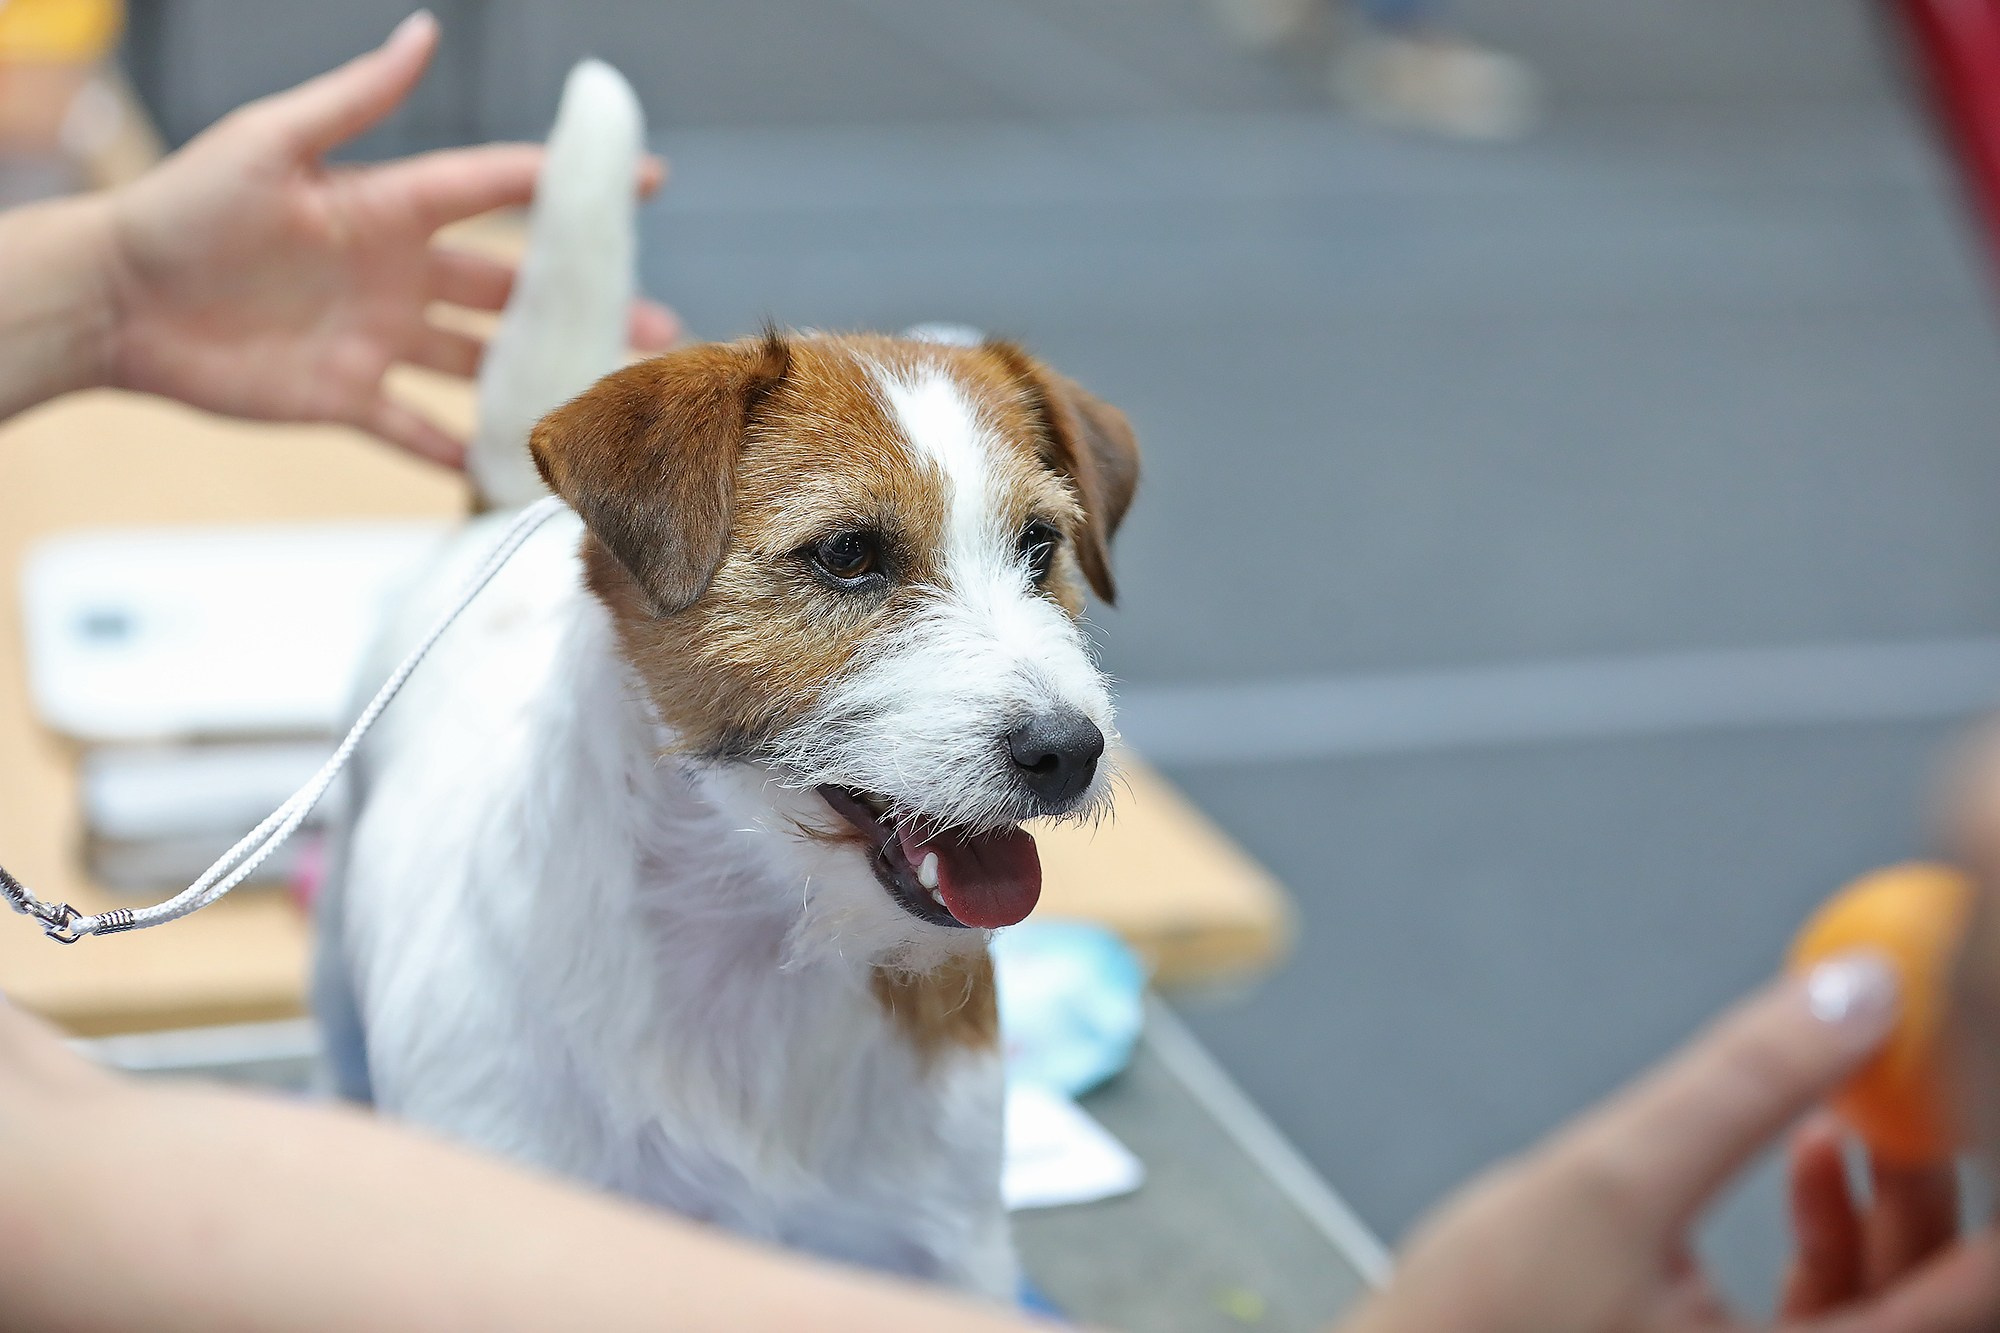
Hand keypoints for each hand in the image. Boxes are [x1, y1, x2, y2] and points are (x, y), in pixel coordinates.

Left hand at [98, 11, 678, 465]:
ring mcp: (379, 339)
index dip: (570, 187)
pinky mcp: (348, 397)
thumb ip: (356, 100)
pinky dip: (461, 455)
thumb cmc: (183, 208)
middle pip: (512, 291)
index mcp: (390, 208)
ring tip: (606, 396)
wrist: (116, 300)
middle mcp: (398, 274)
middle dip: (583, 305)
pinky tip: (513, 471)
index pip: (499, 192)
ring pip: (481, 362)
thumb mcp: (272, 142)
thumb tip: (426, 32)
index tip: (645, 182)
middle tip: (654, 325)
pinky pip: (417, 431)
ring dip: (542, 378)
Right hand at [1341, 955, 1999, 1332]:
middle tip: (1916, 1078)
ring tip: (1841, 1113)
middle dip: (1937, 1174)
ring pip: (1896, 1302)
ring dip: (1886, 1202)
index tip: (1981, 1089)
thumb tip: (1858, 991)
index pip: (1981, 1291)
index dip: (1994, 1187)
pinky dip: (1834, 1234)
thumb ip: (1742, 1085)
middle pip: (1950, 1295)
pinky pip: (1837, 1315)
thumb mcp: (1609, 1184)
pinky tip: (1801, 1161)